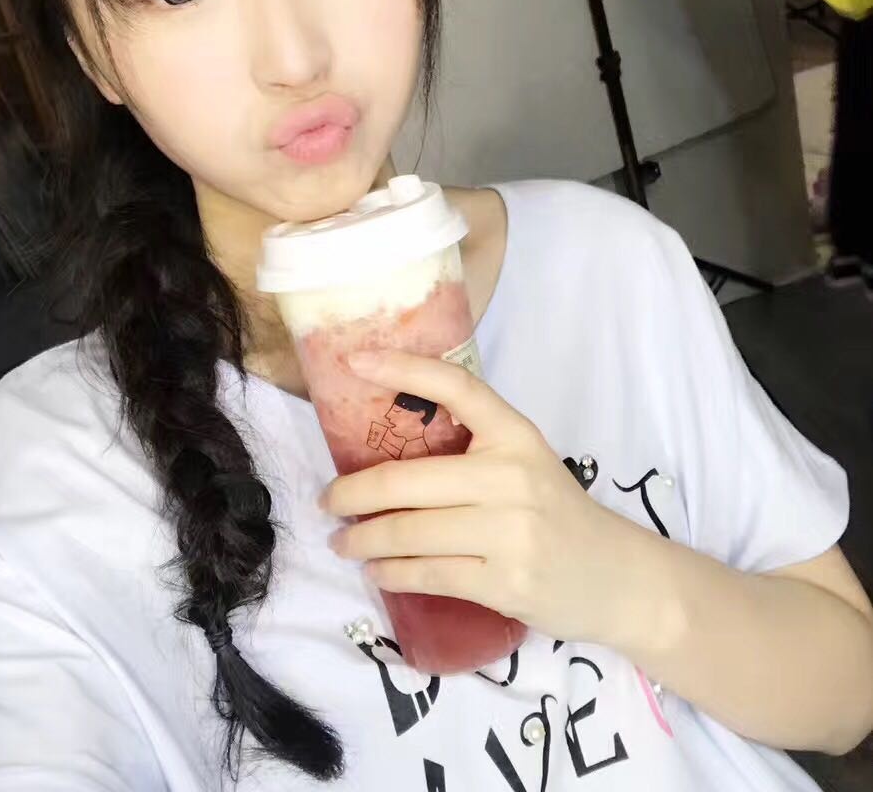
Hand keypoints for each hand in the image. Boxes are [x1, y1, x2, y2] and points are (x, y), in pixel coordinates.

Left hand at [320, 350, 639, 645]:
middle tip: (327, 500)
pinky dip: (391, 573)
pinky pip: (429, 574)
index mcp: (515, 434)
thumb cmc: (556, 512)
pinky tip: (376, 570)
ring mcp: (509, 532)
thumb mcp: (525, 460)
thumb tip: (385, 446)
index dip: (404, 368)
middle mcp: (511, 476)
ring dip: (363, 538)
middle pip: (409, 478)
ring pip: (410, 532)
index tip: (356, 361)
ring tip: (342, 540)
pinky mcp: (505, 582)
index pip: (457, 386)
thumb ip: (472, 447)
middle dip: (353, 492)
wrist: (617, 576)